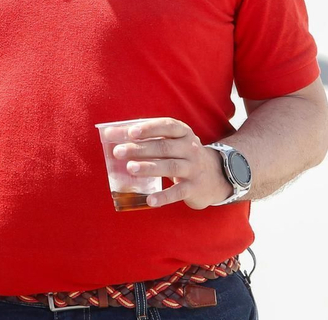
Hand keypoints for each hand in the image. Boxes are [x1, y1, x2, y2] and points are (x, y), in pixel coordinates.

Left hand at [111, 117, 231, 210]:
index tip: (131, 132)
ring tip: (131, 168)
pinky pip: (178, 192)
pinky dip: (164, 197)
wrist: (215, 176)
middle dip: (141, 149)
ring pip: (171, 166)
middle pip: (164, 147)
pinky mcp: (193, 188)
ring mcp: (193, 168)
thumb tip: (111, 133)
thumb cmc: (182, 155)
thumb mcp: (173, 142)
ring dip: (150, 167)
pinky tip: (150, 200)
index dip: (149, 128)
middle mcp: (190, 148)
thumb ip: (147, 138)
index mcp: (184, 133)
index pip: (167, 126)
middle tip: (119, 152)